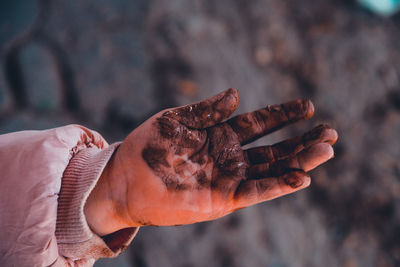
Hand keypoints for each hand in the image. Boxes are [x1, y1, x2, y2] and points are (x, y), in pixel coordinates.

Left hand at [84, 89, 337, 234]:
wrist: (126, 179)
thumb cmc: (149, 147)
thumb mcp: (177, 120)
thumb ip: (208, 110)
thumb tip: (237, 93)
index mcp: (221, 134)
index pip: (260, 122)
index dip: (284, 114)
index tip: (308, 106)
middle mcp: (230, 156)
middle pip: (275, 148)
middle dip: (302, 140)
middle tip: (330, 132)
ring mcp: (229, 178)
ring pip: (272, 170)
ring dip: (299, 162)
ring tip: (325, 150)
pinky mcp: (223, 199)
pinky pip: (255, 192)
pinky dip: (277, 186)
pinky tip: (300, 177)